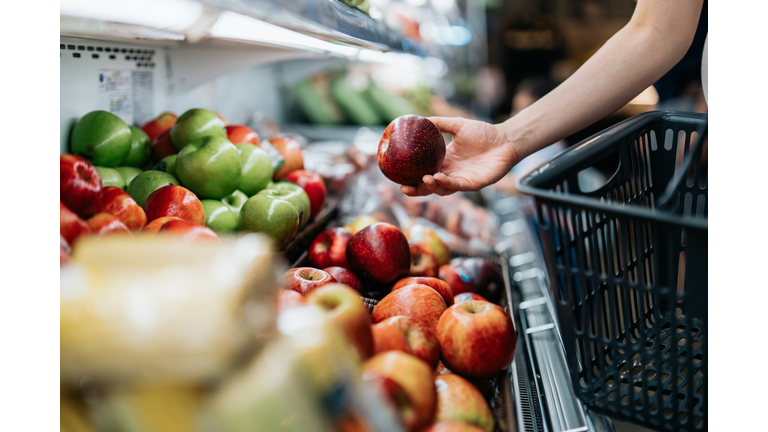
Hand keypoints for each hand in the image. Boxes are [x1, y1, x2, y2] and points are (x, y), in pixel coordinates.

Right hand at [400, 117, 518, 195]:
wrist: (505, 139)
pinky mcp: (473, 184)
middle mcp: (451, 173)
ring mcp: (462, 180)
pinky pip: (457, 186)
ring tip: (425, 178)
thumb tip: (418, 118)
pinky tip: (438, 176)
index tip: (397, 175)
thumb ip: (439, 123)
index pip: (424, 172)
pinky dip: (446, 183)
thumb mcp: (457, 125)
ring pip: (442, 189)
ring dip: (431, 186)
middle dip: (416, 190)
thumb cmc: (484, 133)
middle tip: (403, 188)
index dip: (411, 176)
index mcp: (445, 162)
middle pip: (429, 186)